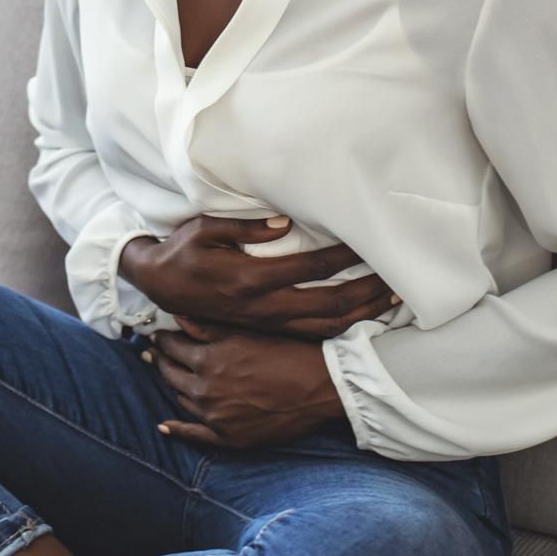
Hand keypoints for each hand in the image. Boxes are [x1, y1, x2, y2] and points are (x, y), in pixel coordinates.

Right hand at [118, 214, 399, 338]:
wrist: (158, 286)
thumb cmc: (182, 251)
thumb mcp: (204, 229)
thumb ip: (245, 226)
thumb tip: (284, 222)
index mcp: (250, 279)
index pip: (308, 269)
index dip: (341, 257)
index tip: (367, 244)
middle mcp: (263, 306)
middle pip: (327, 306)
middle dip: (364, 295)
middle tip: (397, 283)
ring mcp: (265, 321)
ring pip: (322, 326)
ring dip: (359, 315)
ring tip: (389, 301)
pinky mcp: (265, 328)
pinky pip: (310, 333)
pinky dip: (340, 327)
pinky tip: (360, 317)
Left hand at [140, 315, 346, 448]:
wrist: (321, 386)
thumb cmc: (288, 351)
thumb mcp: (246, 331)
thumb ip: (207, 327)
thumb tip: (176, 318)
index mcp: (208, 359)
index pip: (172, 346)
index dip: (163, 338)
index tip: (158, 333)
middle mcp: (206, 390)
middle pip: (171, 373)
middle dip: (160, 360)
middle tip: (152, 351)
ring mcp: (216, 417)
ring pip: (181, 399)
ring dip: (171, 386)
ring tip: (165, 375)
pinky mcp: (230, 438)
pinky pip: (195, 435)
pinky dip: (177, 430)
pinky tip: (165, 426)